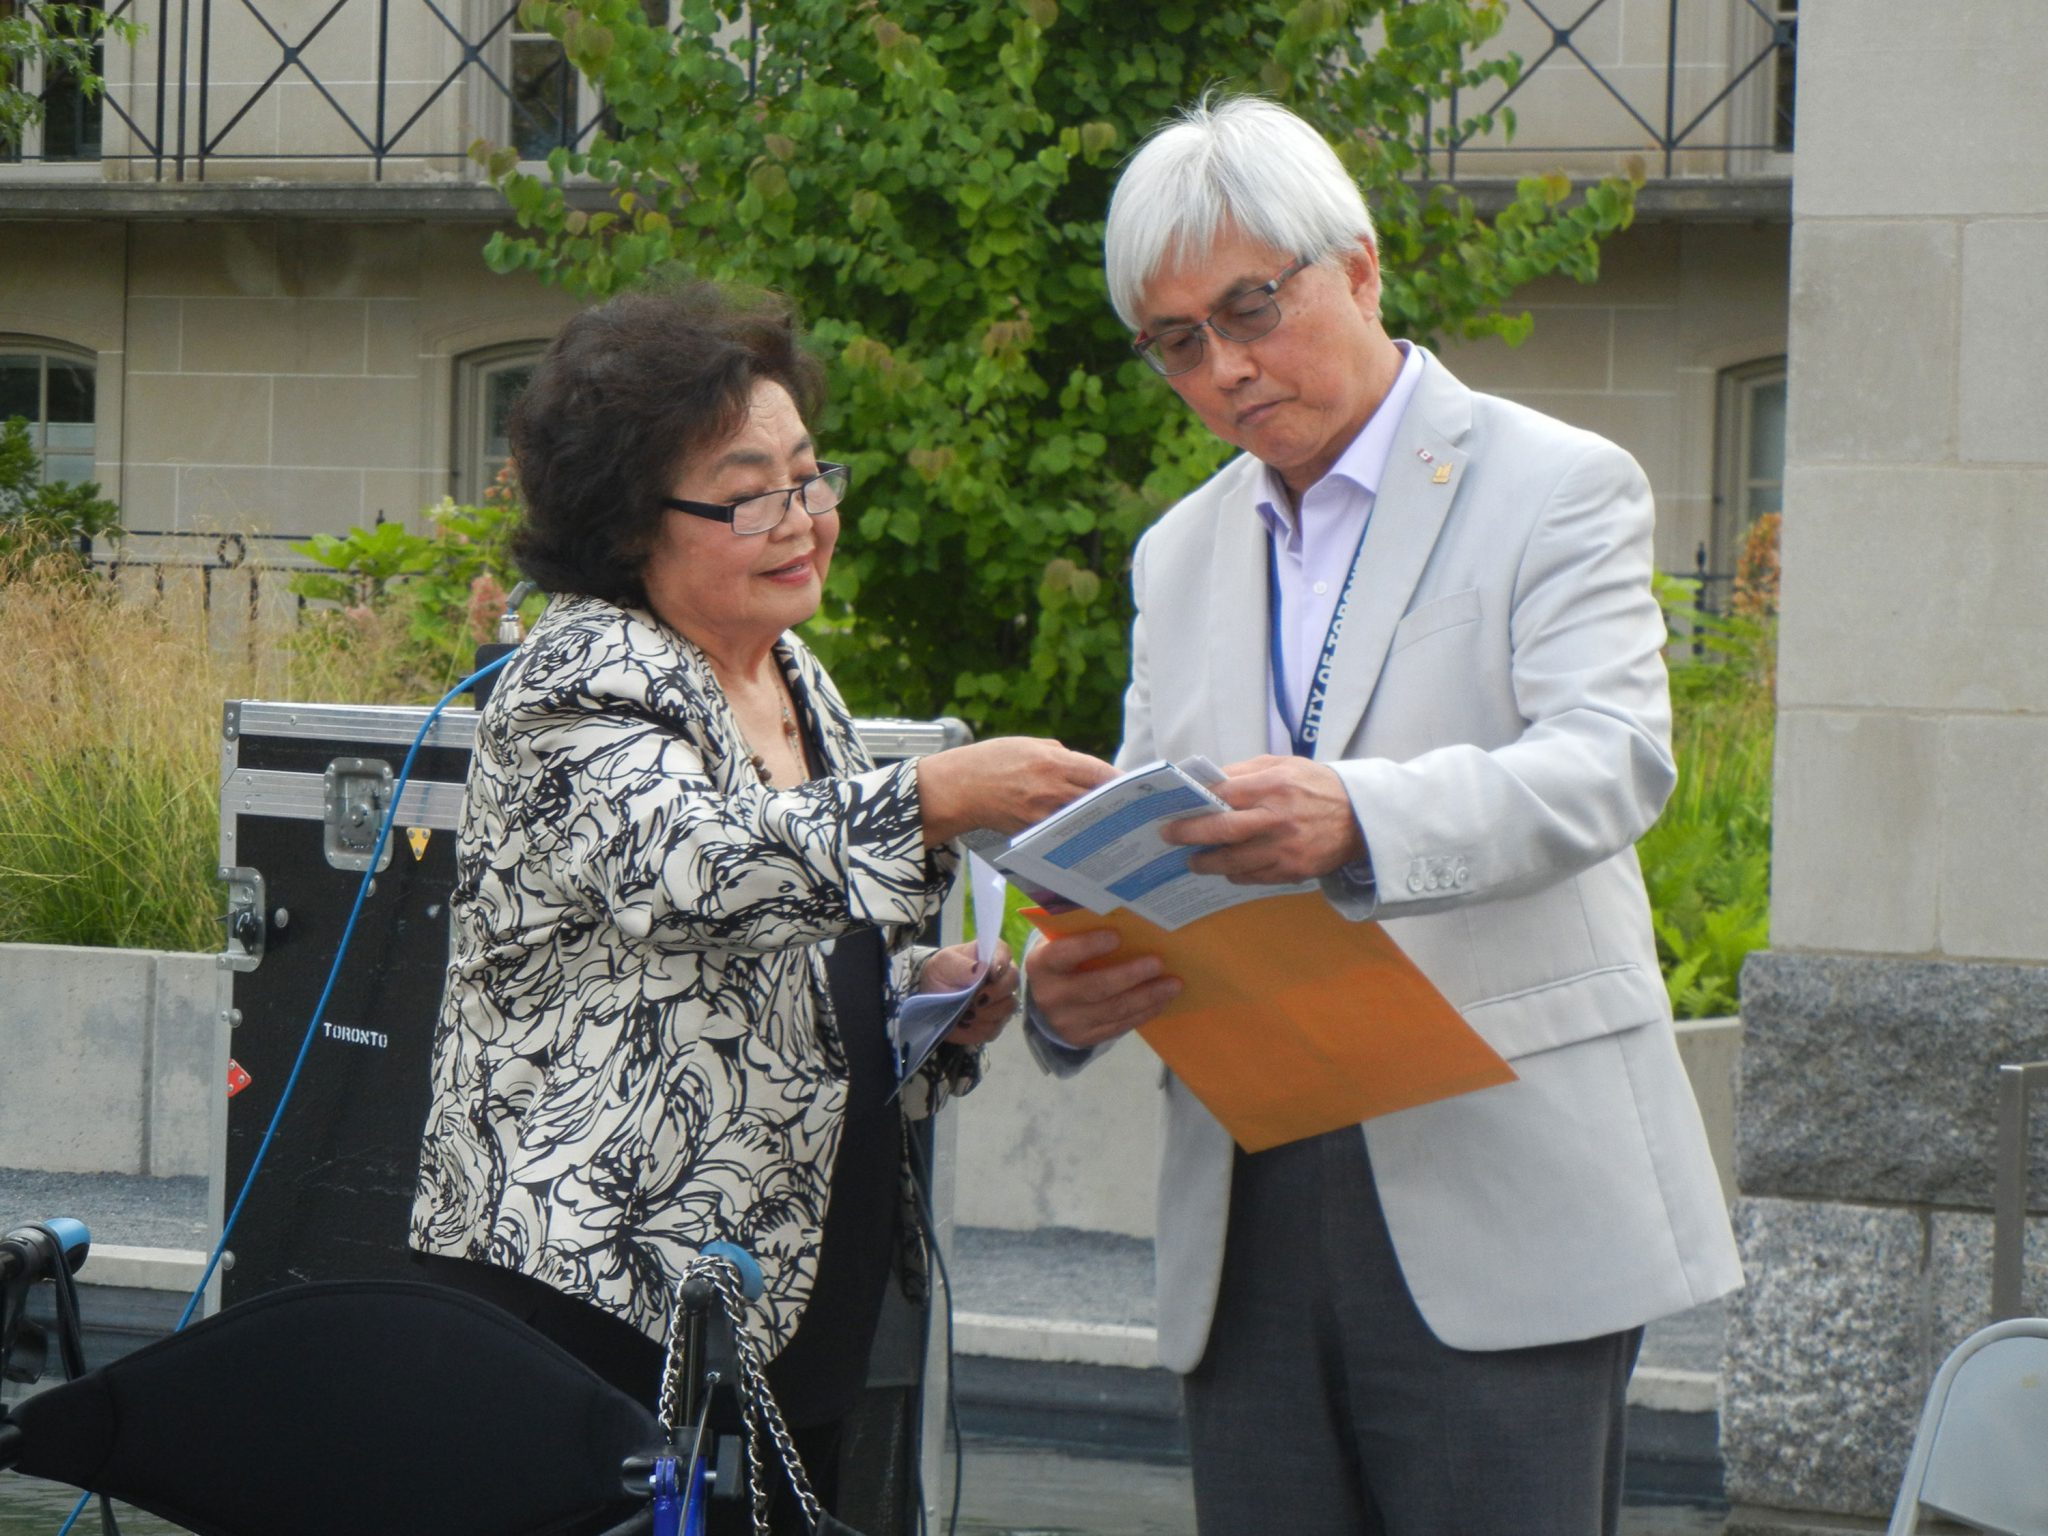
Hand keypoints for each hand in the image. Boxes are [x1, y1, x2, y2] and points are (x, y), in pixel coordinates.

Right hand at [916, 737, 1117, 844]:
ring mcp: (1042, 814)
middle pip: (1097, 800)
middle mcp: (1051, 789)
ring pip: (1082, 819)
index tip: (1137, 788)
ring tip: (1115, 824)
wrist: (958, 787)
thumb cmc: (992, 760)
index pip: (1101, 773)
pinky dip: (1074, 831)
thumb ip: (1062, 756)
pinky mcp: (1032, 831)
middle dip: (1116, 804)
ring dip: (1098, 821)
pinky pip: (1061, 831)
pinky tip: (1083, 833)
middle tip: (1133, 809)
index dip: (1122, 782)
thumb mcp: (1029, 745)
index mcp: (1053, 761)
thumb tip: (1088, 771)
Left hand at [921, 940, 1016, 1047]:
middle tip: (974, 999)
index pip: (1005, 954)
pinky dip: (977, 1027)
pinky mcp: (996, 1022)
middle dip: (994, 992)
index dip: (1001, 963)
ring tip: (964, 1011)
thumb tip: (980, 970)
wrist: (932, 998)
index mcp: (992, 955)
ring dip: (984, 1011)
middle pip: (1012, 981)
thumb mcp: (945, 963)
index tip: (991, 974)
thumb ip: (963, 966)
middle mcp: (1002, 976)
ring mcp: (1002, 1000)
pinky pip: (995, 1027)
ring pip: (1007, 1007)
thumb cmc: (942, 973)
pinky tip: (964, 1023)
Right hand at [1024, 928, 1181, 1050]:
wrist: (1045, 1004)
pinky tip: (1162, 1000)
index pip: (1063, 955)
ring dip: (1147, 996)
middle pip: (1095, 987)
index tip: (1117, 936)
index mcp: (1041, 965)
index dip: (1088, 946)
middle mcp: (1051, 996)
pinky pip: (1119, 1026)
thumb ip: (1079, 932)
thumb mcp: (1059, 944)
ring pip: (1113, 1010)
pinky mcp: (1084, 1038)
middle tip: (1158, 963)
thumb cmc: (1063, 961)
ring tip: (1173, 984)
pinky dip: (1144, 1012)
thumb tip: (1124, 917)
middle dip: (1130, 975)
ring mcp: (1068, 1022)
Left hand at [1164, 755, 1365, 883]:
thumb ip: (1244, 772)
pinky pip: (1253, 877)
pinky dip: (1235, 874)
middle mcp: (1278, 819)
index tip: (1174, 810)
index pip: (1223, 794)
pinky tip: (1226, 868)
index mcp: (1274, 786)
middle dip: (1190, 835)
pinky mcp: (1293, 871)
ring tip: (1193, 860)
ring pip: (1234, 862)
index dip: (1194, 804)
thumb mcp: (1283, 765)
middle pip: (1222, 830)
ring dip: (1207, 863)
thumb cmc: (1316, 786)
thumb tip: (1206, 782)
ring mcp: (1286, 849)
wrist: (1361, 817)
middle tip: (1169, 837)